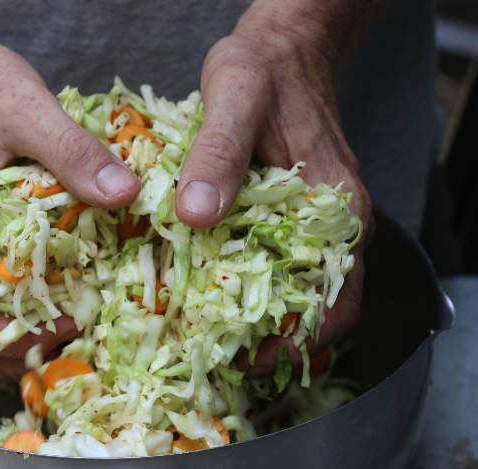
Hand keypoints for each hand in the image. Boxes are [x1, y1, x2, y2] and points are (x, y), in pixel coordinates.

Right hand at [0, 32, 140, 377]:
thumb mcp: (28, 112)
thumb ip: (73, 153)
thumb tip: (123, 194)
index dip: (15, 335)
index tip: (69, 322)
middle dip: (32, 341)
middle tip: (86, 329)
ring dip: (36, 326)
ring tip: (85, 321)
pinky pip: (9, 280)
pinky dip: (39, 296)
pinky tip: (76, 290)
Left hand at [174, 19, 374, 373]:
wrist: (284, 48)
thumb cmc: (265, 69)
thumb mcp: (234, 98)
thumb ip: (217, 153)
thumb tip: (197, 217)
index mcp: (333, 207)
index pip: (331, 302)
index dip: (294, 342)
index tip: (244, 358)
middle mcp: (333, 222)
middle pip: (315, 306)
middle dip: (270, 337)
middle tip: (215, 351)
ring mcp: (315, 218)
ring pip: (297, 288)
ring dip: (260, 315)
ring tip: (208, 328)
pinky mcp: (294, 211)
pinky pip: (280, 261)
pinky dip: (252, 283)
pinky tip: (211, 284)